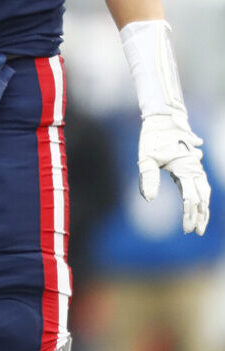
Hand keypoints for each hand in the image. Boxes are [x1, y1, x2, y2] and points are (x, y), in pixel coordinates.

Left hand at [137, 113, 210, 234]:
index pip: (190, 198)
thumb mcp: (146, 157)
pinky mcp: (192, 165)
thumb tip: (148, 199)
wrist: (163, 119)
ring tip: (200, 223)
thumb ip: (148, 178)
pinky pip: (201, 184)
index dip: (190, 215)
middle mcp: (194, 169)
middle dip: (200, 216)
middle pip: (202, 198)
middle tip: (196, 231)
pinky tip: (199, 206)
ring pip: (204, 192)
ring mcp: (195, 166)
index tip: (187, 229)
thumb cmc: (153, 138)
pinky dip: (201, 197)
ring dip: (203, 208)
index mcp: (186, 168)